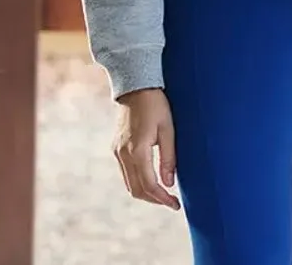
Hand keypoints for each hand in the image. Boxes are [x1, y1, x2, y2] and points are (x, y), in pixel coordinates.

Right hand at [113, 87, 179, 210]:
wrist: (136, 87)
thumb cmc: (156, 105)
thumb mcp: (168, 128)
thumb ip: (168, 157)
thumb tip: (169, 183)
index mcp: (137, 150)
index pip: (149, 185)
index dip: (163, 198)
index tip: (175, 205)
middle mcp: (124, 154)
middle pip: (137, 190)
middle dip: (154, 199)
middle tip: (171, 201)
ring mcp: (117, 152)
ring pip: (130, 184)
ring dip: (146, 193)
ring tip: (164, 193)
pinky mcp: (116, 149)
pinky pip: (126, 174)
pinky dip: (138, 182)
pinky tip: (151, 179)